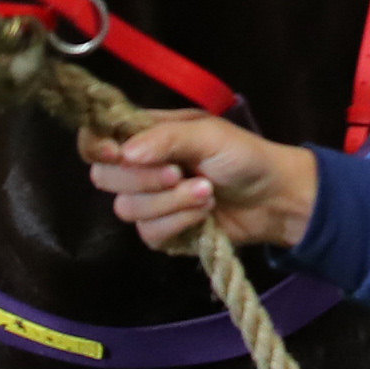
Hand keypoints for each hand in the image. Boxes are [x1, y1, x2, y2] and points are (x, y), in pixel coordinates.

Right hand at [81, 116, 318, 252]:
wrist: (274, 197)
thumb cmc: (243, 154)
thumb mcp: (209, 134)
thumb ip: (166, 138)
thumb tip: (124, 153)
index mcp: (146, 134)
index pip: (97, 138)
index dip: (95, 146)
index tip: (114, 154)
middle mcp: (141, 166)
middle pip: (104, 177)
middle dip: (143, 179)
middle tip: (180, 172)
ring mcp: (150, 201)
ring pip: (127, 209)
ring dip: (170, 202)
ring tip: (207, 192)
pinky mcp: (162, 233)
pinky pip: (149, 234)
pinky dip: (179, 223)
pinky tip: (205, 213)